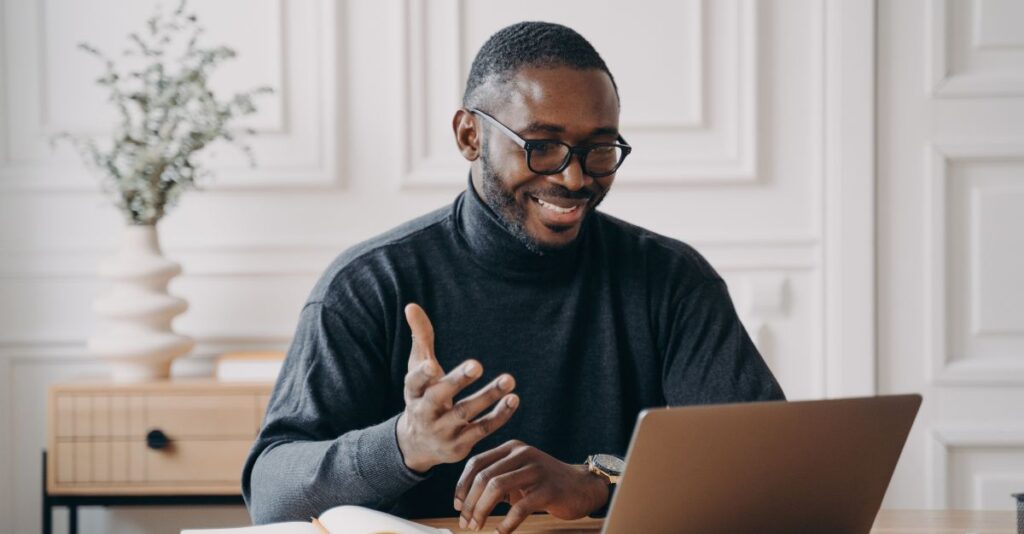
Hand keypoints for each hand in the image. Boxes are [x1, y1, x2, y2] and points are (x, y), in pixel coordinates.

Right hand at [396, 303, 519, 472]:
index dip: (422, 374)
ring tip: (508, 379)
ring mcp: (442, 431)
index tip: (432, 364)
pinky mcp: (460, 444)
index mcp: (413, 392)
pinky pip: (482, 429)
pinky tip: (513, 399)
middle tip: (476, 364)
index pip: (414, 382)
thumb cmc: (422, 394)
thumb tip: (411, 305)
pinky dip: (499, 415)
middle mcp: (425, 413)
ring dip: (488, 396)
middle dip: (457, 381)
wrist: (418, 444)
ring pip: (466, 413)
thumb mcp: (416, 368)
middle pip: (440, 397)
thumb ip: (420, 337)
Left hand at [453, 440, 609, 532]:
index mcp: (512, 448)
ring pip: (497, 487)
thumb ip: (496, 480)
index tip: (456, 505)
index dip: (462, 485)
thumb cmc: (545, 483)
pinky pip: (520, 507)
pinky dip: (506, 523)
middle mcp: (522, 453)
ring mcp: (536, 469)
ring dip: (481, 511)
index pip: (477, 462)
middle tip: (465, 522)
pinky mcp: (548, 489)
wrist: (582, 486)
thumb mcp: (518, 475)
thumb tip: (465, 501)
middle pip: (484, 476)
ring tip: (477, 527)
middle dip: (469, 503)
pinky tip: (500, 532)